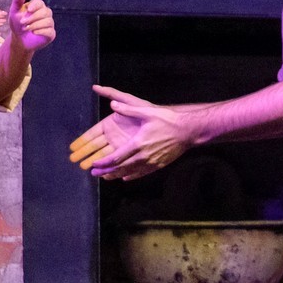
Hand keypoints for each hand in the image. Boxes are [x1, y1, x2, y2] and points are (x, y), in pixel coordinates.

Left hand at [7, 0, 55, 53]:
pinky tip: (34, 32)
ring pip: (48, 21)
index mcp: (37, 6)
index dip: (35, 5)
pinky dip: (41, 31)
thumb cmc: (17, 24)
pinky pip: (50, 31)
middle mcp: (45, 14)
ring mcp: (49, 24)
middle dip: (33, 17)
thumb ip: (17, 0)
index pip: (40, 3)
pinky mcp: (51, 34)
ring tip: (26, 28)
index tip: (28, 10)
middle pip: (45, 12)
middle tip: (23, 22)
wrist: (19, 39)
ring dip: (36, 24)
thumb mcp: (14, 11)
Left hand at [69, 86, 193, 179]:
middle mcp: (143, 156)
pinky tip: (125, 177)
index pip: (116, 157)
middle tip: (94, 174)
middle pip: (121, 168)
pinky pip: (142, 173)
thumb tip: (112, 104)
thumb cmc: (168, 120)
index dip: (103, 162)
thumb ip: (128, 109)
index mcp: (138, 144)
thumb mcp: (147, 112)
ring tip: (106, 178)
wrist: (188, 131)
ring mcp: (151, 162)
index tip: (94, 164)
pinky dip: (131, 176)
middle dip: (106, 171)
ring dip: (116, 175)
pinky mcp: (158, 165)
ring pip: (130, 172)